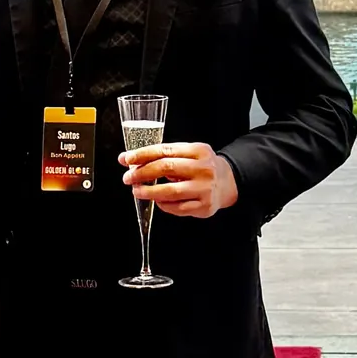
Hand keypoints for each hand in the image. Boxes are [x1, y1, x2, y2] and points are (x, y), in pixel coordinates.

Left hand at [120, 140, 238, 218]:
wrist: (229, 182)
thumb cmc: (203, 167)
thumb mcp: (190, 153)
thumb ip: (165, 155)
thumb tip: (131, 160)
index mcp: (198, 151)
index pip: (165, 150)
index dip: (143, 154)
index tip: (127, 158)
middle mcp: (203, 169)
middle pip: (166, 168)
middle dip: (142, 173)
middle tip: (128, 177)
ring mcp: (205, 189)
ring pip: (170, 191)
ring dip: (149, 192)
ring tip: (137, 191)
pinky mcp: (204, 206)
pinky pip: (177, 207)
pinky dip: (163, 205)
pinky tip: (157, 201)